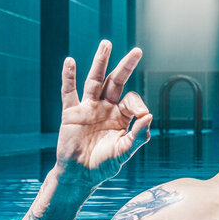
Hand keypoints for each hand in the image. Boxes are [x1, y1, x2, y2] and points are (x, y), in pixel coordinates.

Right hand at [55, 40, 151, 186]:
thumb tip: (149, 116)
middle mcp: (106, 108)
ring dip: (100, 62)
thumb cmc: (104, 165)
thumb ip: (138, 135)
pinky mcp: (71, 113)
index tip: (141, 115)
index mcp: (121, 116)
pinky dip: (68, 77)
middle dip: (126, 66)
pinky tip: (70, 62)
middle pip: (116, 81)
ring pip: (95, 80)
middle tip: (137, 51)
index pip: (131, 99)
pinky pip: (69, 92)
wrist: (80, 175)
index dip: (138, 103)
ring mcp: (88, 108)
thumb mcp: (125, 152)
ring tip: (107, 44)